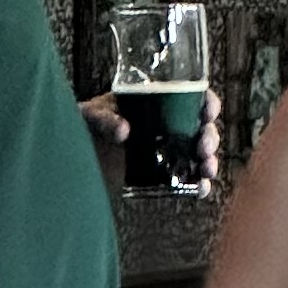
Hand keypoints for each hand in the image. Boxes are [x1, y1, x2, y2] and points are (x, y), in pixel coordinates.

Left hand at [80, 90, 223, 192]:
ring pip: (202, 156)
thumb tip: (124, 131)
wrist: (77, 150)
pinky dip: (199, 185)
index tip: (207, 113)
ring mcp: (169, 152)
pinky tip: (201, 188)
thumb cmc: (88, 123)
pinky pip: (189, 180)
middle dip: (210, 138)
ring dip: (210, 162)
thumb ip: (105, 120)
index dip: (208, 104)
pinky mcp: (164, 176)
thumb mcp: (92, 115)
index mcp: (159, 102)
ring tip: (206, 170)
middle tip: (202, 148)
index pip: (193, 98)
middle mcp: (170, 126)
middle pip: (203, 129)